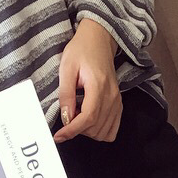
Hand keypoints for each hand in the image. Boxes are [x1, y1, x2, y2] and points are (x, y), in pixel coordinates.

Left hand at [52, 18, 122, 143]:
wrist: (99, 40)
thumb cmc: (81, 50)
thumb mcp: (67, 67)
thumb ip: (66, 94)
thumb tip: (66, 118)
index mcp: (98, 87)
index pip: (88, 118)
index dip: (72, 130)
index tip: (59, 136)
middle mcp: (111, 98)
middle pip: (95, 128)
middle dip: (78, 129)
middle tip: (67, 116)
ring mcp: (117, 103)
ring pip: (103, 132)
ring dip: (87, 131)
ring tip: (77, 117)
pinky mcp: (118, 105)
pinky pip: (112, 130)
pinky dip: (99, 132)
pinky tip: (89, 122)